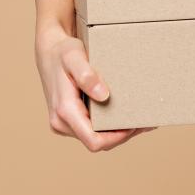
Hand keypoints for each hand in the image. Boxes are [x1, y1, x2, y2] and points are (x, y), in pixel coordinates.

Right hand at [34, 24, 155, 150]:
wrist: (49, 51)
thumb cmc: (63, 52)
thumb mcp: (74, 57)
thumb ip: (87, 76)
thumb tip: (103, 96)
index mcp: (64, 112)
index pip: (93, 141)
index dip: (117, 138)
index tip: (136, 125)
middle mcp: (61, 122)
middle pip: (97, 142)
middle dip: (122, 135)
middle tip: (145, 121)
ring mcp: (64, 123)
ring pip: (95, 138)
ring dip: (117, 132)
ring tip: (140, 119)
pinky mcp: (69, 119)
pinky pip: (91, 130)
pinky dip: (109, 126)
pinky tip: (126, 115)